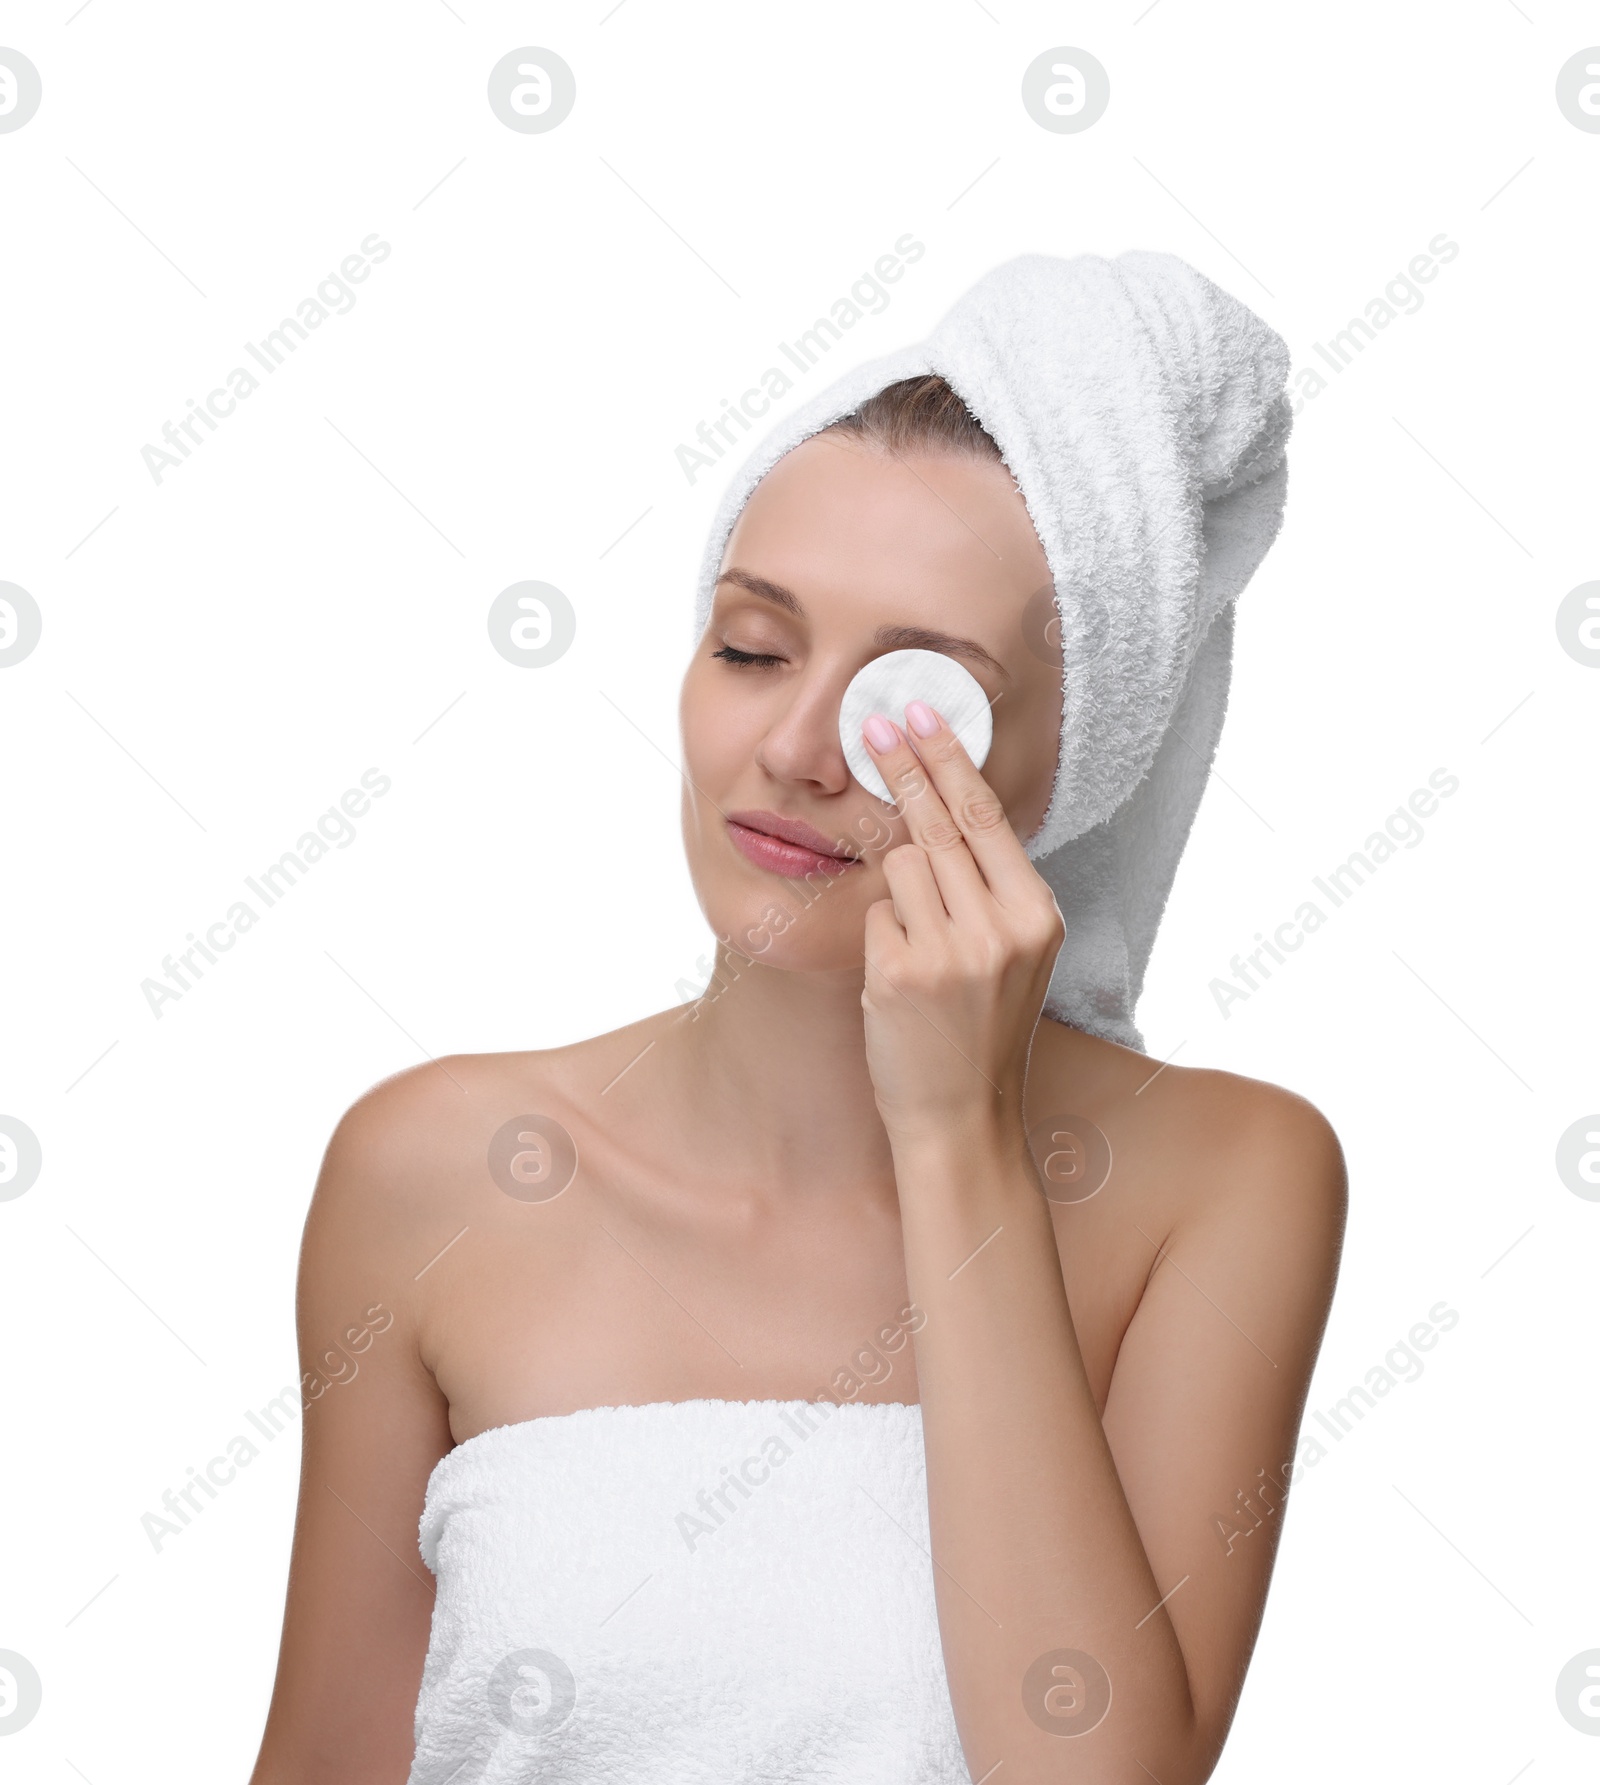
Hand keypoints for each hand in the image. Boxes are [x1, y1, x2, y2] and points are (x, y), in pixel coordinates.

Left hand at [858, 700, 1064, 1148]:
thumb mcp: (1014, 952)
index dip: (949, 759)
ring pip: (900, 865)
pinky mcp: (899, 975)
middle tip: (873, 721)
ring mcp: (949, 951)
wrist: (964, 1117)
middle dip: (903, 765)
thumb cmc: (983, 1028)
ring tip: (921, 950)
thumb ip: (992, 887)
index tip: (921, 714)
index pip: (986, 816)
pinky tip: (900, 984)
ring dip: (899, 893)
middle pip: (938, 822)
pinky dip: (881, 939)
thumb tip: (949, 802)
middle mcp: (1000, 927)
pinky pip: (875, 917)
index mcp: (1037, 914)